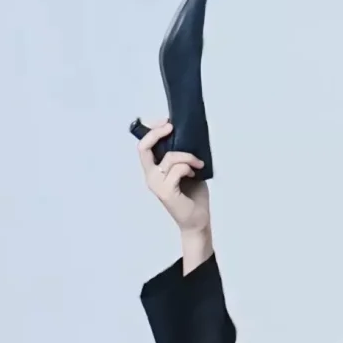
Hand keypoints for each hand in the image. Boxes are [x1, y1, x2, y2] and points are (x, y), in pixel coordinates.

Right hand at [137, 117, 212, 247]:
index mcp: (154, 170)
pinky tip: (194, 174)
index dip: (152, 131)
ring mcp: (156, 184)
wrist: (198, 220)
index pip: (143, 146)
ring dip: (188, 156)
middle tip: (171, 127)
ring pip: (169, 157)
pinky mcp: (166, 192)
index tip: (167, 122)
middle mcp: (151, 176)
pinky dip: (189, 168)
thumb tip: (184, 135)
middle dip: (157, 133)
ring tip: (198, 164)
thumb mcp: (187, 169)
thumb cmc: (193, 195)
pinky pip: (178, 169)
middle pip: (143, 147)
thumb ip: (180, 155)